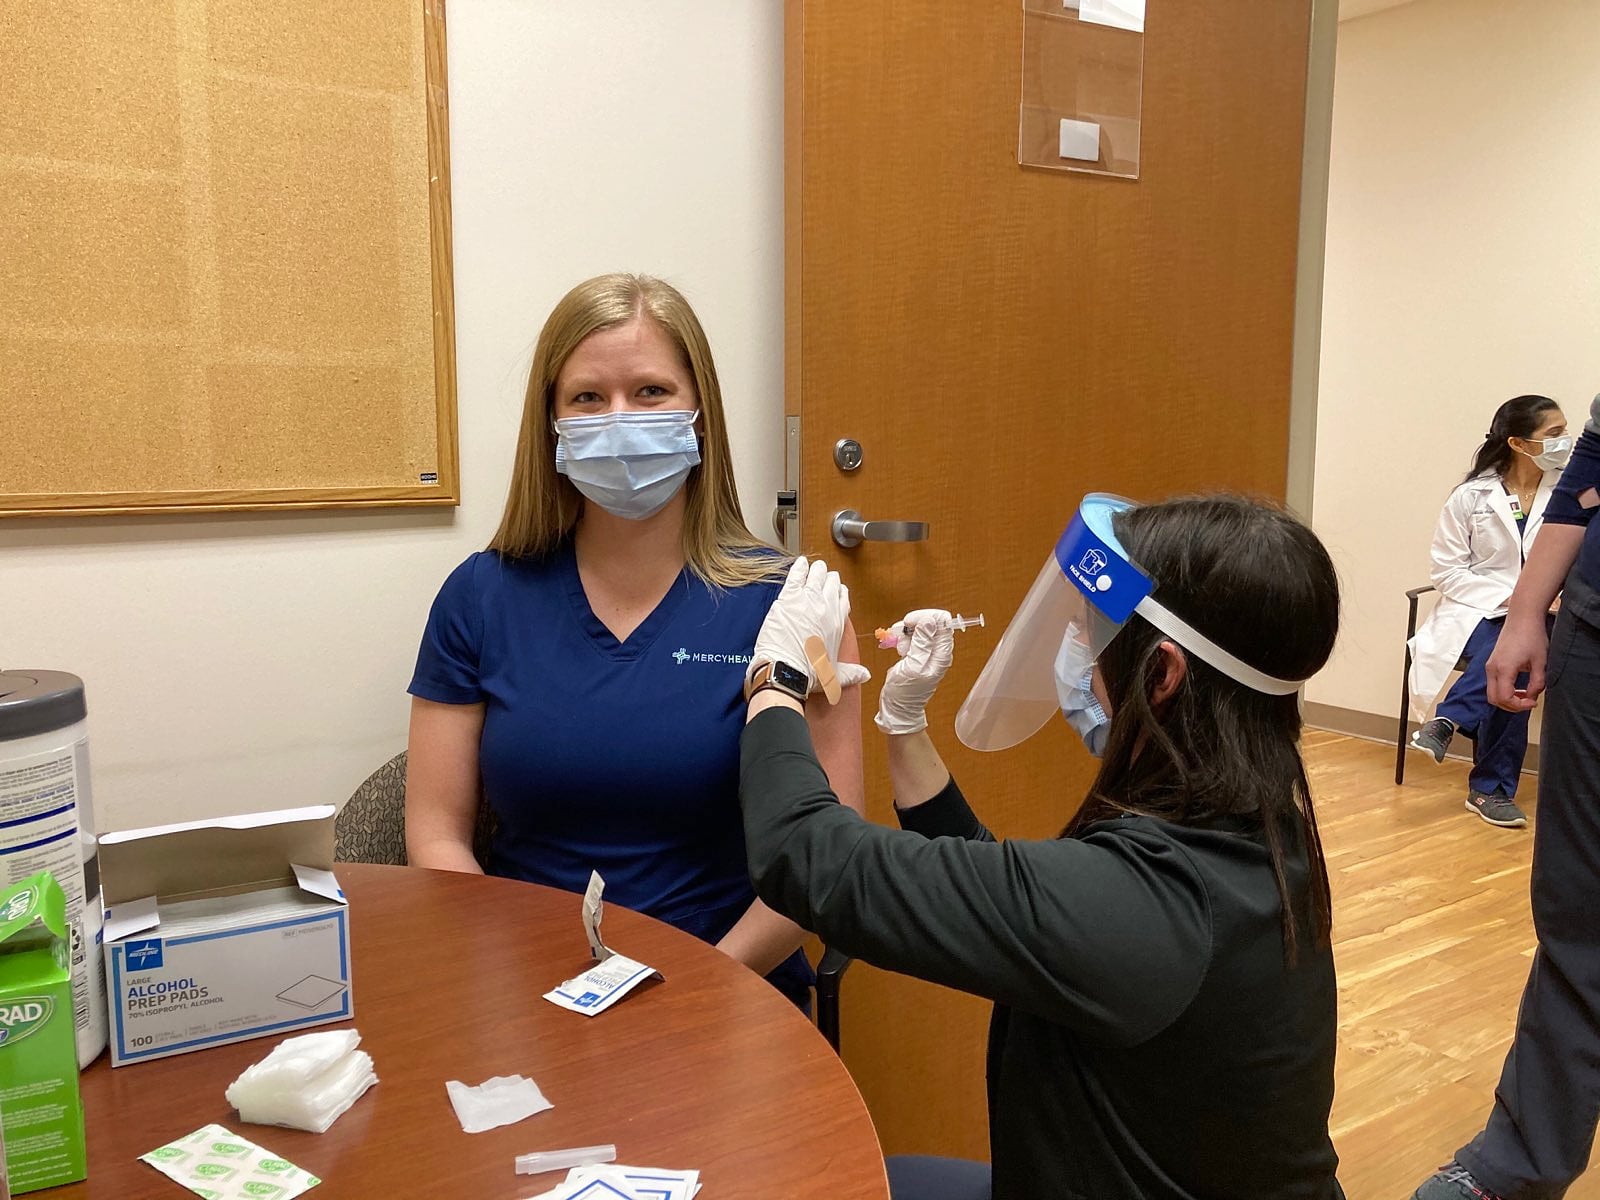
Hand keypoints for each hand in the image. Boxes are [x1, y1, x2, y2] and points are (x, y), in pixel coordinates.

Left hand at [750, 557, 869, 693]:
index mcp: (838, 622)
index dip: (839, 593)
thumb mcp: (835, 675)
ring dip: (816, 571)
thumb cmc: (809, 674)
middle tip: (823, 578)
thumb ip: (851, 673)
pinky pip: (797, 575)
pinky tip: (800, 564)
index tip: (836, 591)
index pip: (844, 599)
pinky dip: (799, 568)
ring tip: (813, 569)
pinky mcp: (790, 597)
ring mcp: (809, 599)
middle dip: (828, 579)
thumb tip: (864, 675)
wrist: (787, 670)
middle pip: (832, 583)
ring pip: (818, 574)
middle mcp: (827, 607)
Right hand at [875, 609, 954, 734]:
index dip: (925, 617)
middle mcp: (938, 650)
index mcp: (942, 653)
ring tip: (900, 648)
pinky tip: (899, 651)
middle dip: (914, 624)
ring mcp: (928, 652)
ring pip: (919, 629)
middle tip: (901, 634)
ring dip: (906, 633)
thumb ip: (922, 643)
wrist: (897, 708)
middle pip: (931, 622)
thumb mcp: (913, 666)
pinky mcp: (918, 654)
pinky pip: (913, 638)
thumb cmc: (905, 692)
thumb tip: (929, 620)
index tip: (909, 623)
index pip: (942, 621)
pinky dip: (904, 640)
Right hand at [1486, 612, 1548, 710]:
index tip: (1533, 703)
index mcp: (1503, 669)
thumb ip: (1536, 683)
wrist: (1522, 619)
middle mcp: (1492, 669)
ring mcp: (1490, 666)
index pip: (1504, 698)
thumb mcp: (1540, 663)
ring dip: (1507, 698)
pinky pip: (1493, 684)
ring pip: (1492, 693)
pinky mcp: (1491, 663)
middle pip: (1494, 699)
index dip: (1519, 705)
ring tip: (1524, 695)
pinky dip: (1504, 690)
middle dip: (1511, 705)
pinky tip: (1518, 686)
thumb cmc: (1531, 636)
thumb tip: (1532, 697)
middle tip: (1528, 703)